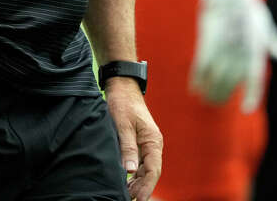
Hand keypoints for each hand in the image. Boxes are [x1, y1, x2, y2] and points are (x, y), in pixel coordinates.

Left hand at [104, 79, 161, 200]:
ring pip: (145, 169)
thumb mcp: (123, 124)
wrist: (122, 87)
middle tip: (130, 200)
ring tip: (127, 195)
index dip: (146, 186)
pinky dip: (134, 174)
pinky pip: (140, 163)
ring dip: (138, 183)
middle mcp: (153, 145)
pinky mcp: (139, 143)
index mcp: (153, 141)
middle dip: (142, 188)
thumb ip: (127, 147)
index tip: (139, 199)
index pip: (153, 170)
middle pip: (150, 173)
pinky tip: (127, 183)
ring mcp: (147, 144)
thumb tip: (131, 170)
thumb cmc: (123, 103)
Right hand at [190, 0, 276, 111]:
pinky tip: (194, 87)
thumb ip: (272, 41)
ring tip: (205, 99)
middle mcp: (241, 49)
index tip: (246, 109)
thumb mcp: (263, 22)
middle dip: (223, 94)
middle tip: (215, 103)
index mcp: (256, 47)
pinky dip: (197, 77)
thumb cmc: (247, 3)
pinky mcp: (208, 37)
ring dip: (210, 89)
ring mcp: (224, 44)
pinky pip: (201, 64)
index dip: (252, 95)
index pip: (255, 78)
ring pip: (216, 75)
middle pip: (232, 80)